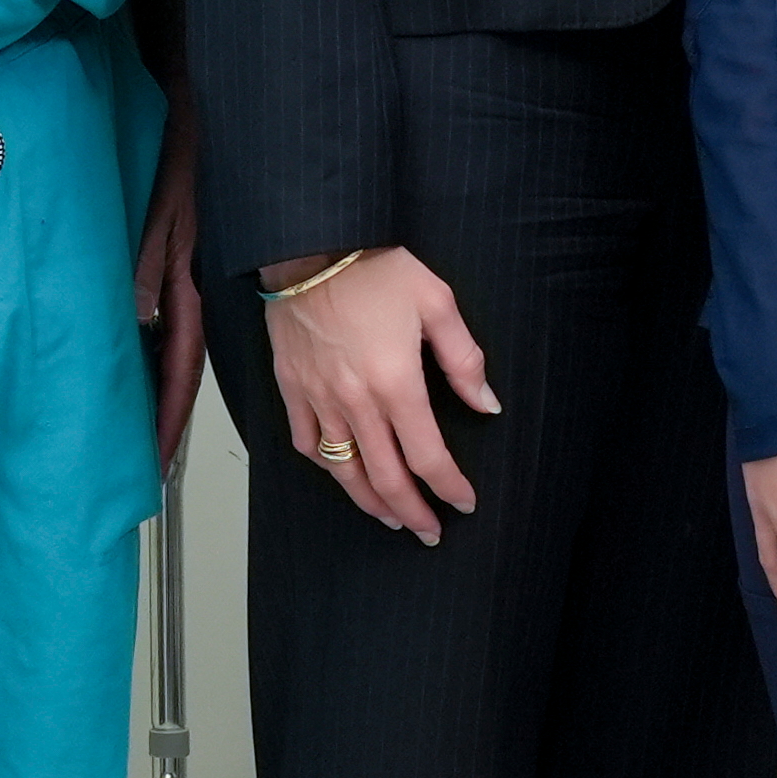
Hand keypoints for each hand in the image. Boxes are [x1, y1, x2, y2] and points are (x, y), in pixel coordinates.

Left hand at [134, 121, 207, 460]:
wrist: (199, 120)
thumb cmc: (181, 160)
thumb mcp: (163, 212)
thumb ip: (148, 263)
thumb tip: (140, 316)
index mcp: (184, 287)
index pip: (178, 369)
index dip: (167, 417)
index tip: (155, 460)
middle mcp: (183, 293)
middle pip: (177, 371)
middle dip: (164, 420)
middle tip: (148, 467)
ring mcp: (179, 282)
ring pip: (171, 353)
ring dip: (159, 394)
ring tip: (144, 436)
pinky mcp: (171, 266)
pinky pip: (165, 327)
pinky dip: (154, 358)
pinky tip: (141, 370)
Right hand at [265, 246, 491, 539]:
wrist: (310, 245)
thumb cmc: (377, 269)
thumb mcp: (437, 303)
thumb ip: (464, 360)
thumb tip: (486, 405)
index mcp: (396, 383)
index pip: (427, 455)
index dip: (448, 486)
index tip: (464, 502)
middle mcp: (355, 401)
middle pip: (384, 476)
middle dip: (412, 510)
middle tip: (429, 532)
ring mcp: (317, 398)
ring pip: (343, 469)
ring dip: (368, 501)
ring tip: (390, 519)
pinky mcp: (290, 388)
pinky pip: (304, 441)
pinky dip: (325, 464)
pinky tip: (342, 474)